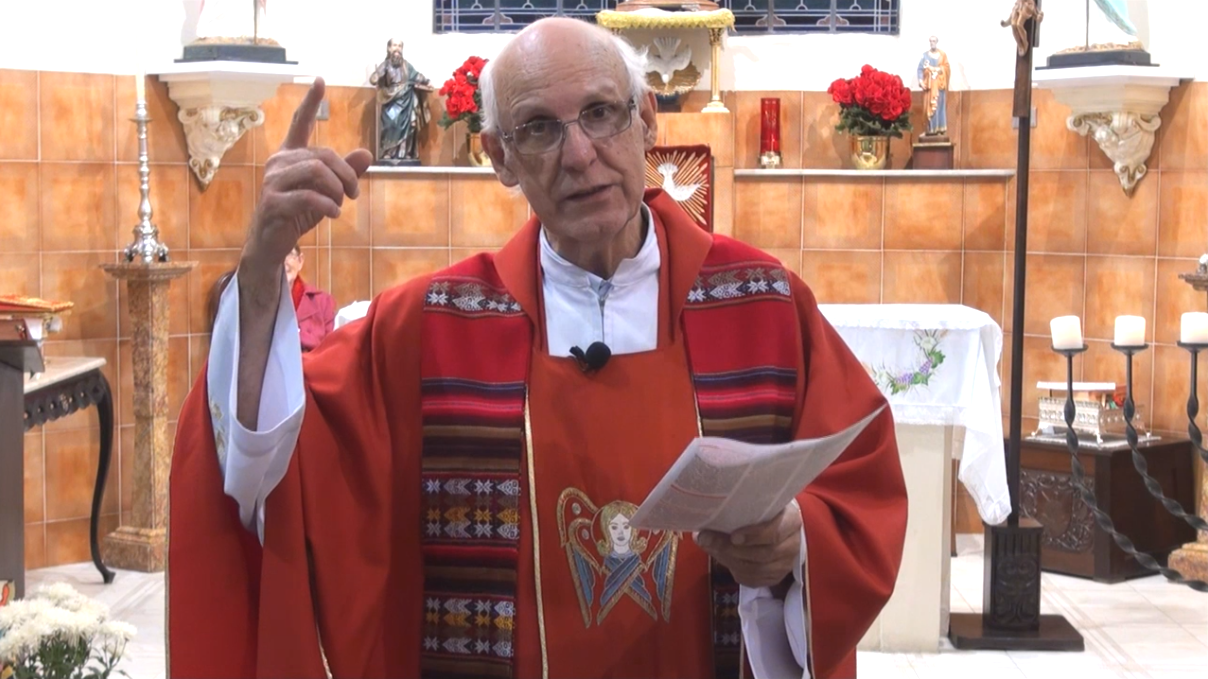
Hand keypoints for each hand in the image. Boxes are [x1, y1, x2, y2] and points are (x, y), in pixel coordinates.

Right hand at [241, 77, 373, 276]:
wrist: (271, 243)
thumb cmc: (297, 213)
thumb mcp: (327, 192)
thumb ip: (344, 172)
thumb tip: (367, 154)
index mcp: (290, 155)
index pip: (299, 123)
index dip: (310, 102)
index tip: (320, 80)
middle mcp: (279, 162)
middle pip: (323, 155)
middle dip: (346, 174)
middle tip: (354, 193)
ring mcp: (273, 181)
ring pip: (317, 171)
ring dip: (338, 188)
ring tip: (342, 204)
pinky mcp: (273, 202)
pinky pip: (309, 196)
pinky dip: (328, 205)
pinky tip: (334, 214)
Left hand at [694, 501, 801, 589]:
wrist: (778, 526)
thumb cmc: (764, 512)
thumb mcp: (756, 506)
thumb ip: (735, 513)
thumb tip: (702, 532)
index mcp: (791, 520)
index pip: (775, 532)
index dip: (754, 535)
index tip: (733, 536)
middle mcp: (793, 544)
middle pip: (763, 554)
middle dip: (732, 550)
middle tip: (709, 541)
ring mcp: (786, 563)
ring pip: (757, 570)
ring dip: (730, 561)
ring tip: (712, 549)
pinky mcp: (776, 577)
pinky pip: (754, 580)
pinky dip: (736, 571)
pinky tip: (724, 560)